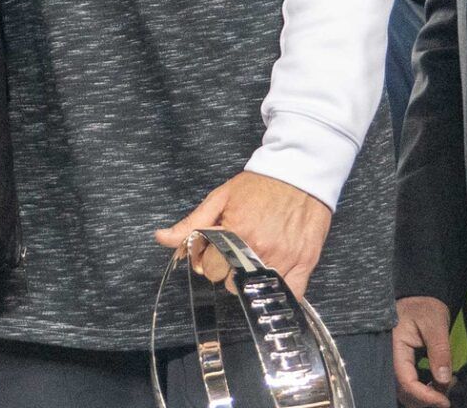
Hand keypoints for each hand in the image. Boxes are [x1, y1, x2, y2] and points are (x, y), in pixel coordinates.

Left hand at [155, 171, 331, 297]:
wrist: (299, 173)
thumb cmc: (259, 185)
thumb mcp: (220, 197)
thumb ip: (191, 223)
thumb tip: (162, 238)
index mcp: (235, 231)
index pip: (208, 268)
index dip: (207, 260)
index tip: (214, 251)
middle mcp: (258, 248)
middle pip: (228, 282)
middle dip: (226, 271)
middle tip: (234, 253)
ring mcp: (283, 257)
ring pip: (253, 290)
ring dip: (249, 280)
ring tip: (254, 259)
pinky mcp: (304, 263)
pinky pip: (289, 294)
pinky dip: (279, 291)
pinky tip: (272, 277)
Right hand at [392, 295, 455, 407]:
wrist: (420, 299)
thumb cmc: (426, 308)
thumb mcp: (435, 324)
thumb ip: (439, 350)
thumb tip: (443, 380)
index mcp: (394, 346)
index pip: (405, 380)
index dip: (424, 396)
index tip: (445, 401)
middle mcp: (390, 358)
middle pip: (402, 391)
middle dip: (425, 400)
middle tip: (448, 397)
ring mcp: (394, 362)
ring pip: (405, 391)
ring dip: (424, 397)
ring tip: (446, 389)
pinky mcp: (401, 364)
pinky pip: (409, 384)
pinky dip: (423, 391)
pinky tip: (438, 385)